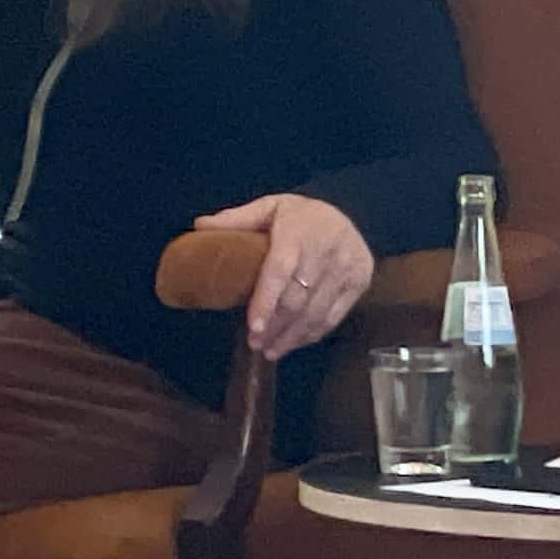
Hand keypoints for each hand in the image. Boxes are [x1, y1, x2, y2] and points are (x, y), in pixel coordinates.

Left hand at [197, 192, 374, 357]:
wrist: (353, 210)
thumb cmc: (300, 215)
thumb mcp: (269, 207)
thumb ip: (237, 219)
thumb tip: (199, 226)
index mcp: (298, 232)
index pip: (280, 271)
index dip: (266, 301)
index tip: (253, 326)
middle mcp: (326, 252)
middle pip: (298, 299)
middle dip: (275, 326)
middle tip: (255, 344)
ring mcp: (347, 270)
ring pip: (317, 312)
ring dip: (292, 337)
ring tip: (270, 351)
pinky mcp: (360, 284)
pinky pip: (334, 316)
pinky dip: (313, 334)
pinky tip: (294, 343)